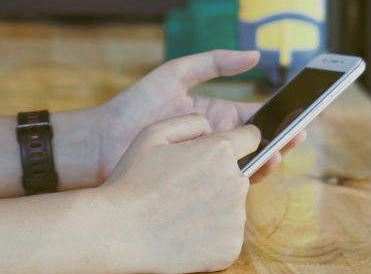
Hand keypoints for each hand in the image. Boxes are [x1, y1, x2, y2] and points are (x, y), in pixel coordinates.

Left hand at [89, 49, 305, 184]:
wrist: (103, 140)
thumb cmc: (135, 105)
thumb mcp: (176, 73)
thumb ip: (214, 62)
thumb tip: (255, 55)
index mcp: (215, 113)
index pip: (256, 116)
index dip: (280, 114)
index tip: (302, 110)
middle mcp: (216, 140)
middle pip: (259, 142)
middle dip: (283, 137)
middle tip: (301, 132)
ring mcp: (207, 163)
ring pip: (250, 164)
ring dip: (269, 157)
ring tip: (281, 148)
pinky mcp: (198, 183)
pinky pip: (229, 182)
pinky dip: (247, 175)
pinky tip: (256, 166)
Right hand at [97, 115, 259, 272]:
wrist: (118, 232)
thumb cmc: (131, 180)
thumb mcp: (152, 133)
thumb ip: (191, 122)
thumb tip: (213, 130)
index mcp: (219, 151)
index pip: (252, 138)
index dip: (240, 141)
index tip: (230, 149)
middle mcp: (235, 182)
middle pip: (239, 174)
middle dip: (218, 177)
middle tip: (182, 188)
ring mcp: (235, 218)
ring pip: (232, 206)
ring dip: (214, 206)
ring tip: (178, 211)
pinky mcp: (231, 247)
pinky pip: (226, 235)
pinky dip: (210, 235)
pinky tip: (183, 232)